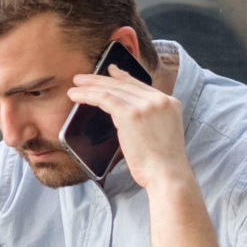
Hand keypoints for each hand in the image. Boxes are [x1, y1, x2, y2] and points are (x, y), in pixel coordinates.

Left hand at [68, 66, 194, 191]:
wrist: (168, 174)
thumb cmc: (162, 163)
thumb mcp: (162, 132)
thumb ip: (149, 118)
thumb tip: (128, 114)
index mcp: (170, 103)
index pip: (141, 85)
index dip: (122, 77)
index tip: (110, 72)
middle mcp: (160, 100)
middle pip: (125, 84)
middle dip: (101, 79)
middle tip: (84, 78)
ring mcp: (146, 105)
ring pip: (112, 89)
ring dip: (90, 85)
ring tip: (75, 85)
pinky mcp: (131, 114)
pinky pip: (104, 98)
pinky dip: (87, 95)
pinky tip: (76, 95)